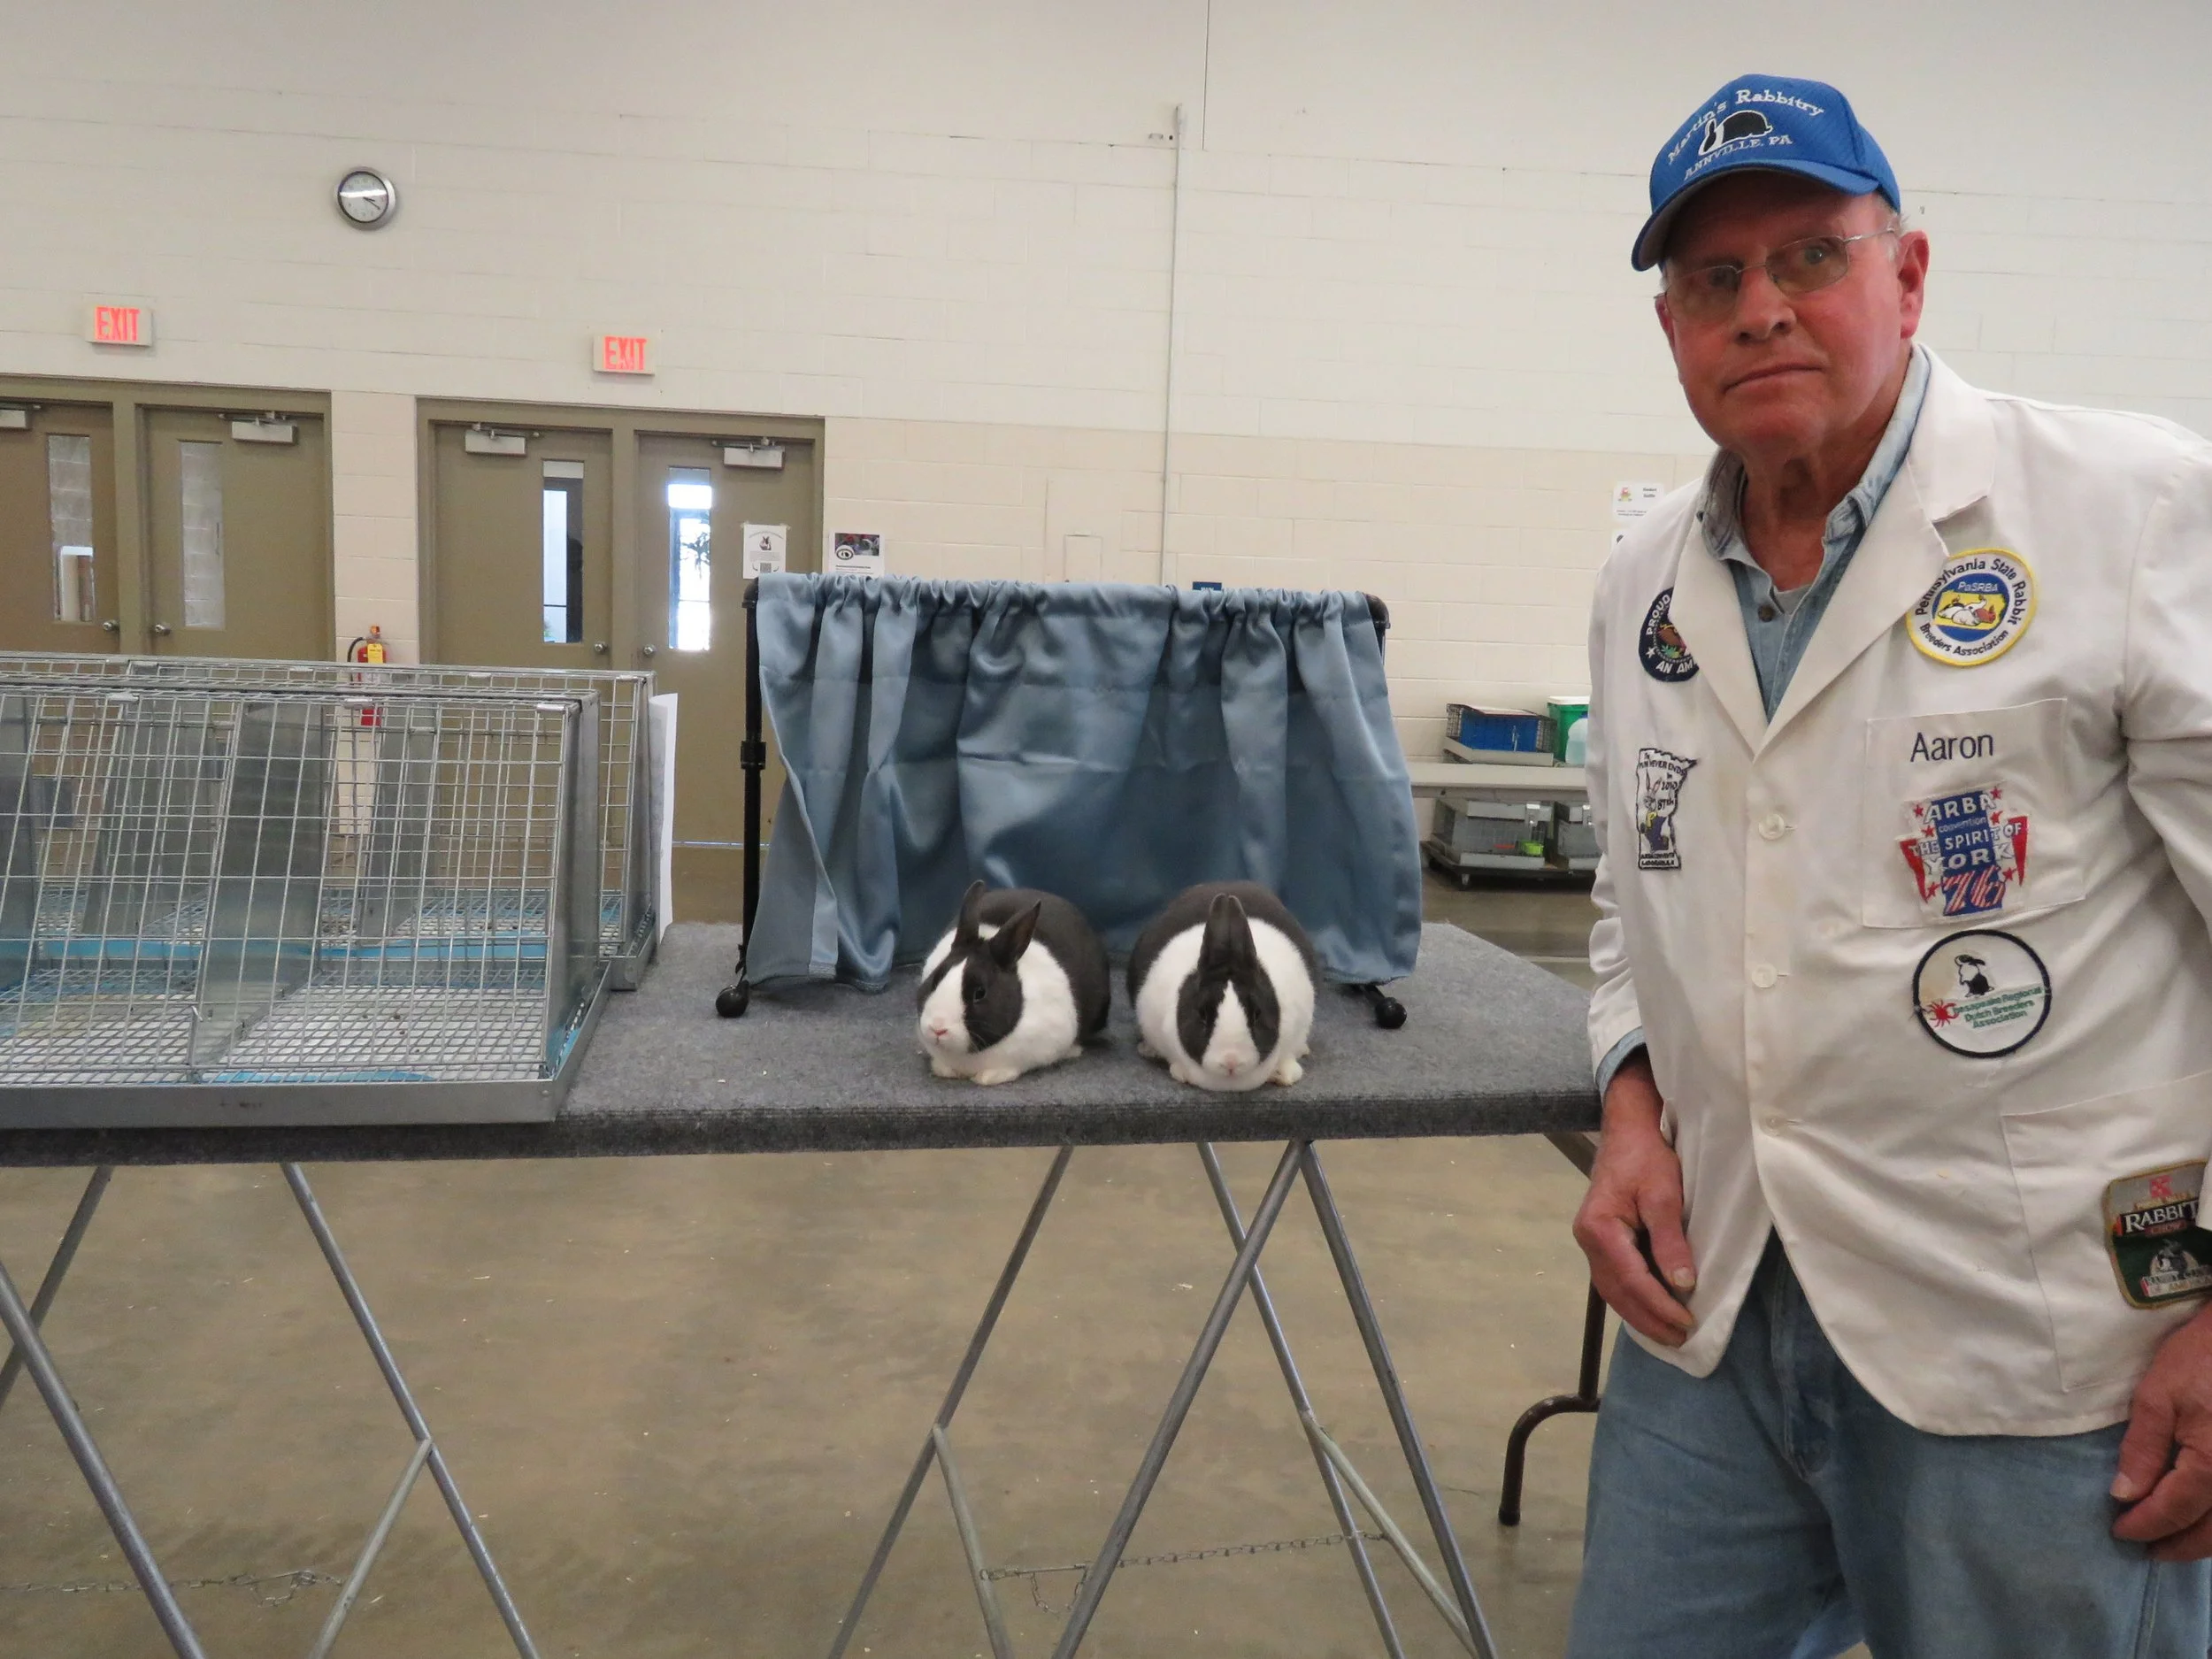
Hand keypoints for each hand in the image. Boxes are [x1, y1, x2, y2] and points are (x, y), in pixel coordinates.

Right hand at [1571, 1052, 1696, 1346]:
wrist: (1628, 1131)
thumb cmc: (1647, 1157)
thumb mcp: (1664, 1194)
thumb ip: (1670, 1239)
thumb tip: (1682, 1283)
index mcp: (1599, 1229)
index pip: (1632, 1279)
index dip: (1660, 1305)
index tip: (1688, 1322)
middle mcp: (1588, 1240)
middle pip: (1617, 1292)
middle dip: (1649, 1320)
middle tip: (1681, 1340)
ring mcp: (1590, 1242)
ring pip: (1612, 1290)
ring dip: (1639, 1315)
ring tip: (1668, 1334)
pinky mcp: (1599, 1240)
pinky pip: (1613, 1279)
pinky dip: (1632, 1299)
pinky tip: (1650, 1310)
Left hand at [2112, 1302, 2211, 1558]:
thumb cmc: (2200, 1358)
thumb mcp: (2158, 1395)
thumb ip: (2142, 1449)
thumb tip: (2124, 1494)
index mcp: (2210, 1465)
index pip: (2172, 1512)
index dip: (2144, 1526)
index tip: (2119, 1533)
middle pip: (2209, 1533)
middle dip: (2177, 1545)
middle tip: (2146, 1549)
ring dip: (2202, 1540)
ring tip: (2171, 1540)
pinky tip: (2201, 1518)